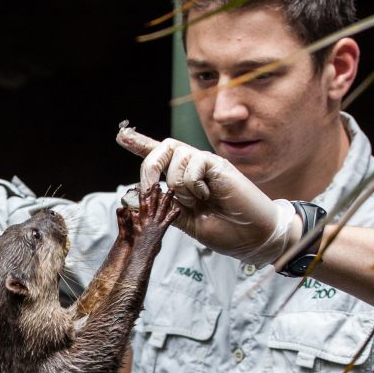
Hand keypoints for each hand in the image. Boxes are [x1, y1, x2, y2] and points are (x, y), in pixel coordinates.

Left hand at [115, 123, 299, 266]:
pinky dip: (194, 184)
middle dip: (150, 166)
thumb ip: (163, 206)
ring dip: (178, 184)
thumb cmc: (224, 230)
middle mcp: (193, 168)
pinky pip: (194, 164)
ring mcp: (206, 165)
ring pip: (176, 157)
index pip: (158, 157)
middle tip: (152, 189)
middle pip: (163, 148)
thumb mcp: (184, 221)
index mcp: (182, 181)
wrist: (251, 236)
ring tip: (197, 200)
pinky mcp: (218, 165)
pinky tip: (209, 195)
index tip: (121, 136)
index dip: (139, 144)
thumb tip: (136, 196)